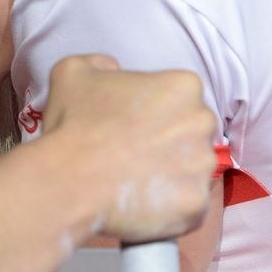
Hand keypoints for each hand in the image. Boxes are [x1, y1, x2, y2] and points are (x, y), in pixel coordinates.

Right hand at [36, 55, 215, 244]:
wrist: (68, 181)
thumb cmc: (73, 125)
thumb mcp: (72, 73)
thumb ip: (98, 63)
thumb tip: (113, 69)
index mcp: (183, 86)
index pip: (181, 100)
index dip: (156, 114)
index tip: (133, 127)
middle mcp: (203, 122)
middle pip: (193, 133)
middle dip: (171, 143)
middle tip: (135, 155)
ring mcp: (202, 165)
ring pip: (192, 171)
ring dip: (172, 176)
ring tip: (136, 182)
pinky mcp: (197, 203)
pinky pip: (189, 206)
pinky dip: (170, 208)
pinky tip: (143, 204)